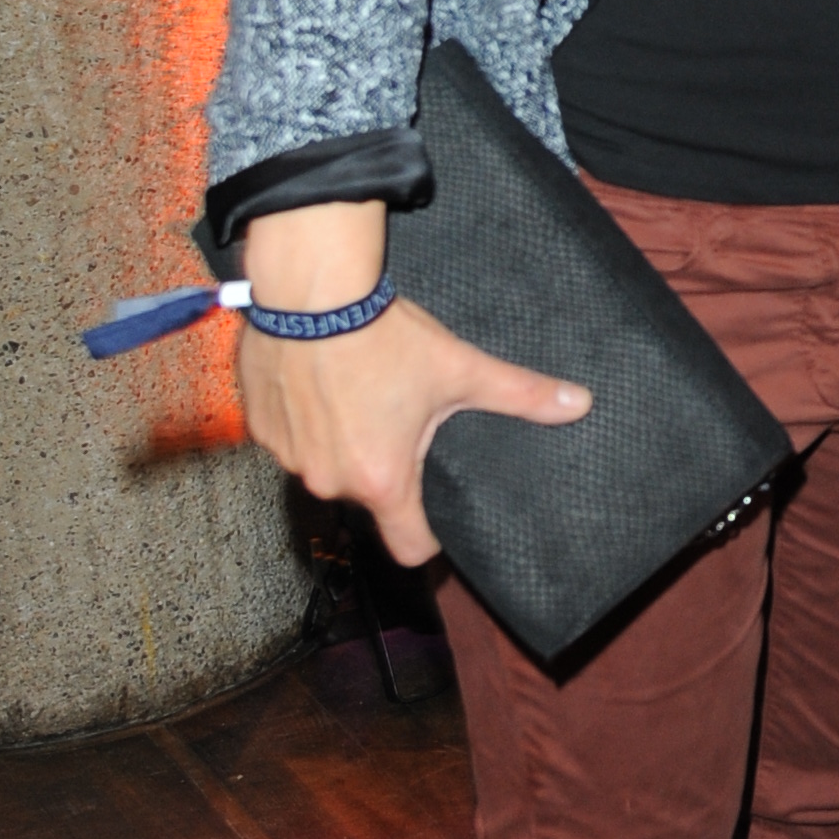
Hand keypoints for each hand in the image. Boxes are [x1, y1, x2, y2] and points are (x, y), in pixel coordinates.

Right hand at [235, 201, 585, 567]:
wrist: (310, 291)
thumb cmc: (382, 334)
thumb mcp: (459, 368)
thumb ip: (519, 395)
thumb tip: (579, 403)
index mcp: (382, 480)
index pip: (409, 547)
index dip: (429, 534)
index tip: (435, 510)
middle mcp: (330, 481)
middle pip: (368, 495)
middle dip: (385, 466)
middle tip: (400, 419)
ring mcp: (289, 457)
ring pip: (326, 466)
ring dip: (342, 442)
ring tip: (360, 394)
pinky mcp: (259, 429)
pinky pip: (290, 440)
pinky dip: (305, 421)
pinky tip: (321, 384)